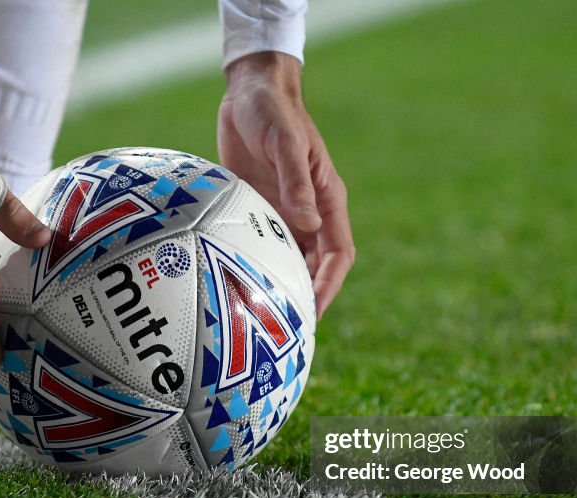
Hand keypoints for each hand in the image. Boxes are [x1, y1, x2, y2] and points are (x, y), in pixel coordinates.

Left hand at [218, 52, 353, 318]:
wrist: (249, 91)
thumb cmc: (273, 111)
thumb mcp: (285, 143)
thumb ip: (295, 183)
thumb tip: (308, 225)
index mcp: (326, 198)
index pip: (338, 253)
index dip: (329, 284)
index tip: (313, 312)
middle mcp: (308, 211)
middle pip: (315, 265)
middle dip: (305, 296)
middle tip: (286, 328)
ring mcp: (284, 210)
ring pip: (288, 259)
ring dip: (280, 284)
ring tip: (261, 316)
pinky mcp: (259, 206)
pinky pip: (262, 244)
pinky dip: (256, 264)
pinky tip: (238, 282)